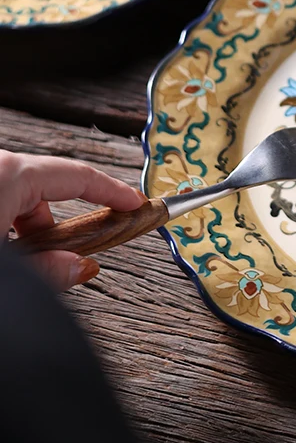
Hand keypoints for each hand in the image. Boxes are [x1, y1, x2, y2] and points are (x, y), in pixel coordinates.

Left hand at [0, 148, 144, 290]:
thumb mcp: (7, 267)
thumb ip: (45, 269)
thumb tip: (80, 267)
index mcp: (10, 174)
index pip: (78, 176)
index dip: (113, 191)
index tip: (135, 203)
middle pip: (46, 190)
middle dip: (60, 227)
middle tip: (73, 255)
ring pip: (21, 197)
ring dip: (32, 230)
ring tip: (27, 264)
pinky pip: (2, 199)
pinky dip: (10, 223)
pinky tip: (9, 255)